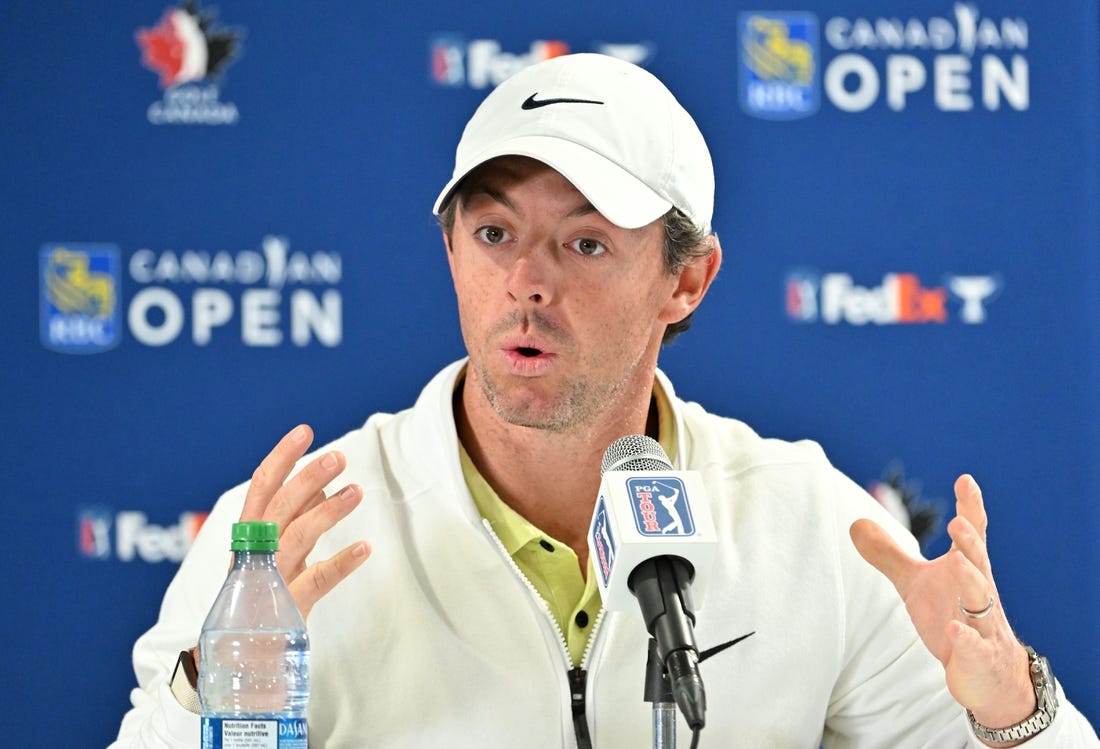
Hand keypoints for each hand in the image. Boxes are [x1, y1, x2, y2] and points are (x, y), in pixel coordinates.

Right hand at [238, 424, 370, 620]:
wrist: (239, 660)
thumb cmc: (261, 600)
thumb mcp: (276, 554)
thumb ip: (295, 520)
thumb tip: (321, 485)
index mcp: (249, 539)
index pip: (261, 489)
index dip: (282, 458)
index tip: (304, 431)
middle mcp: (256, 555)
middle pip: (278, 509)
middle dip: (307, 479)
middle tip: (339, 457)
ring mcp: (270, 582)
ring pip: (296, 538)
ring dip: (327, 512)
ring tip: (358, 491)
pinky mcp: (288, 609)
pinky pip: (316, 582)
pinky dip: (341, 563)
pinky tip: (365, 548)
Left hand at [850, 475, 1034, 738]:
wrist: (988, 671)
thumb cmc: (952, 616)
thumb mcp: (916, 584)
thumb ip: (890, 554)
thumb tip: (855, 522)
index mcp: (965, 570)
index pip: (972, 536)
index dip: (970, 508)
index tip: (965, 480)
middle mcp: (978, 592)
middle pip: (978, 563)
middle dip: (970, 543)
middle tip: (958, 522)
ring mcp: (983, 625)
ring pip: (982, 601)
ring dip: (973, 580)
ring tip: (959, 562)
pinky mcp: (979, 656)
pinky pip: (974, 647)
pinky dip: (965, 639)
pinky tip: (954, 632)